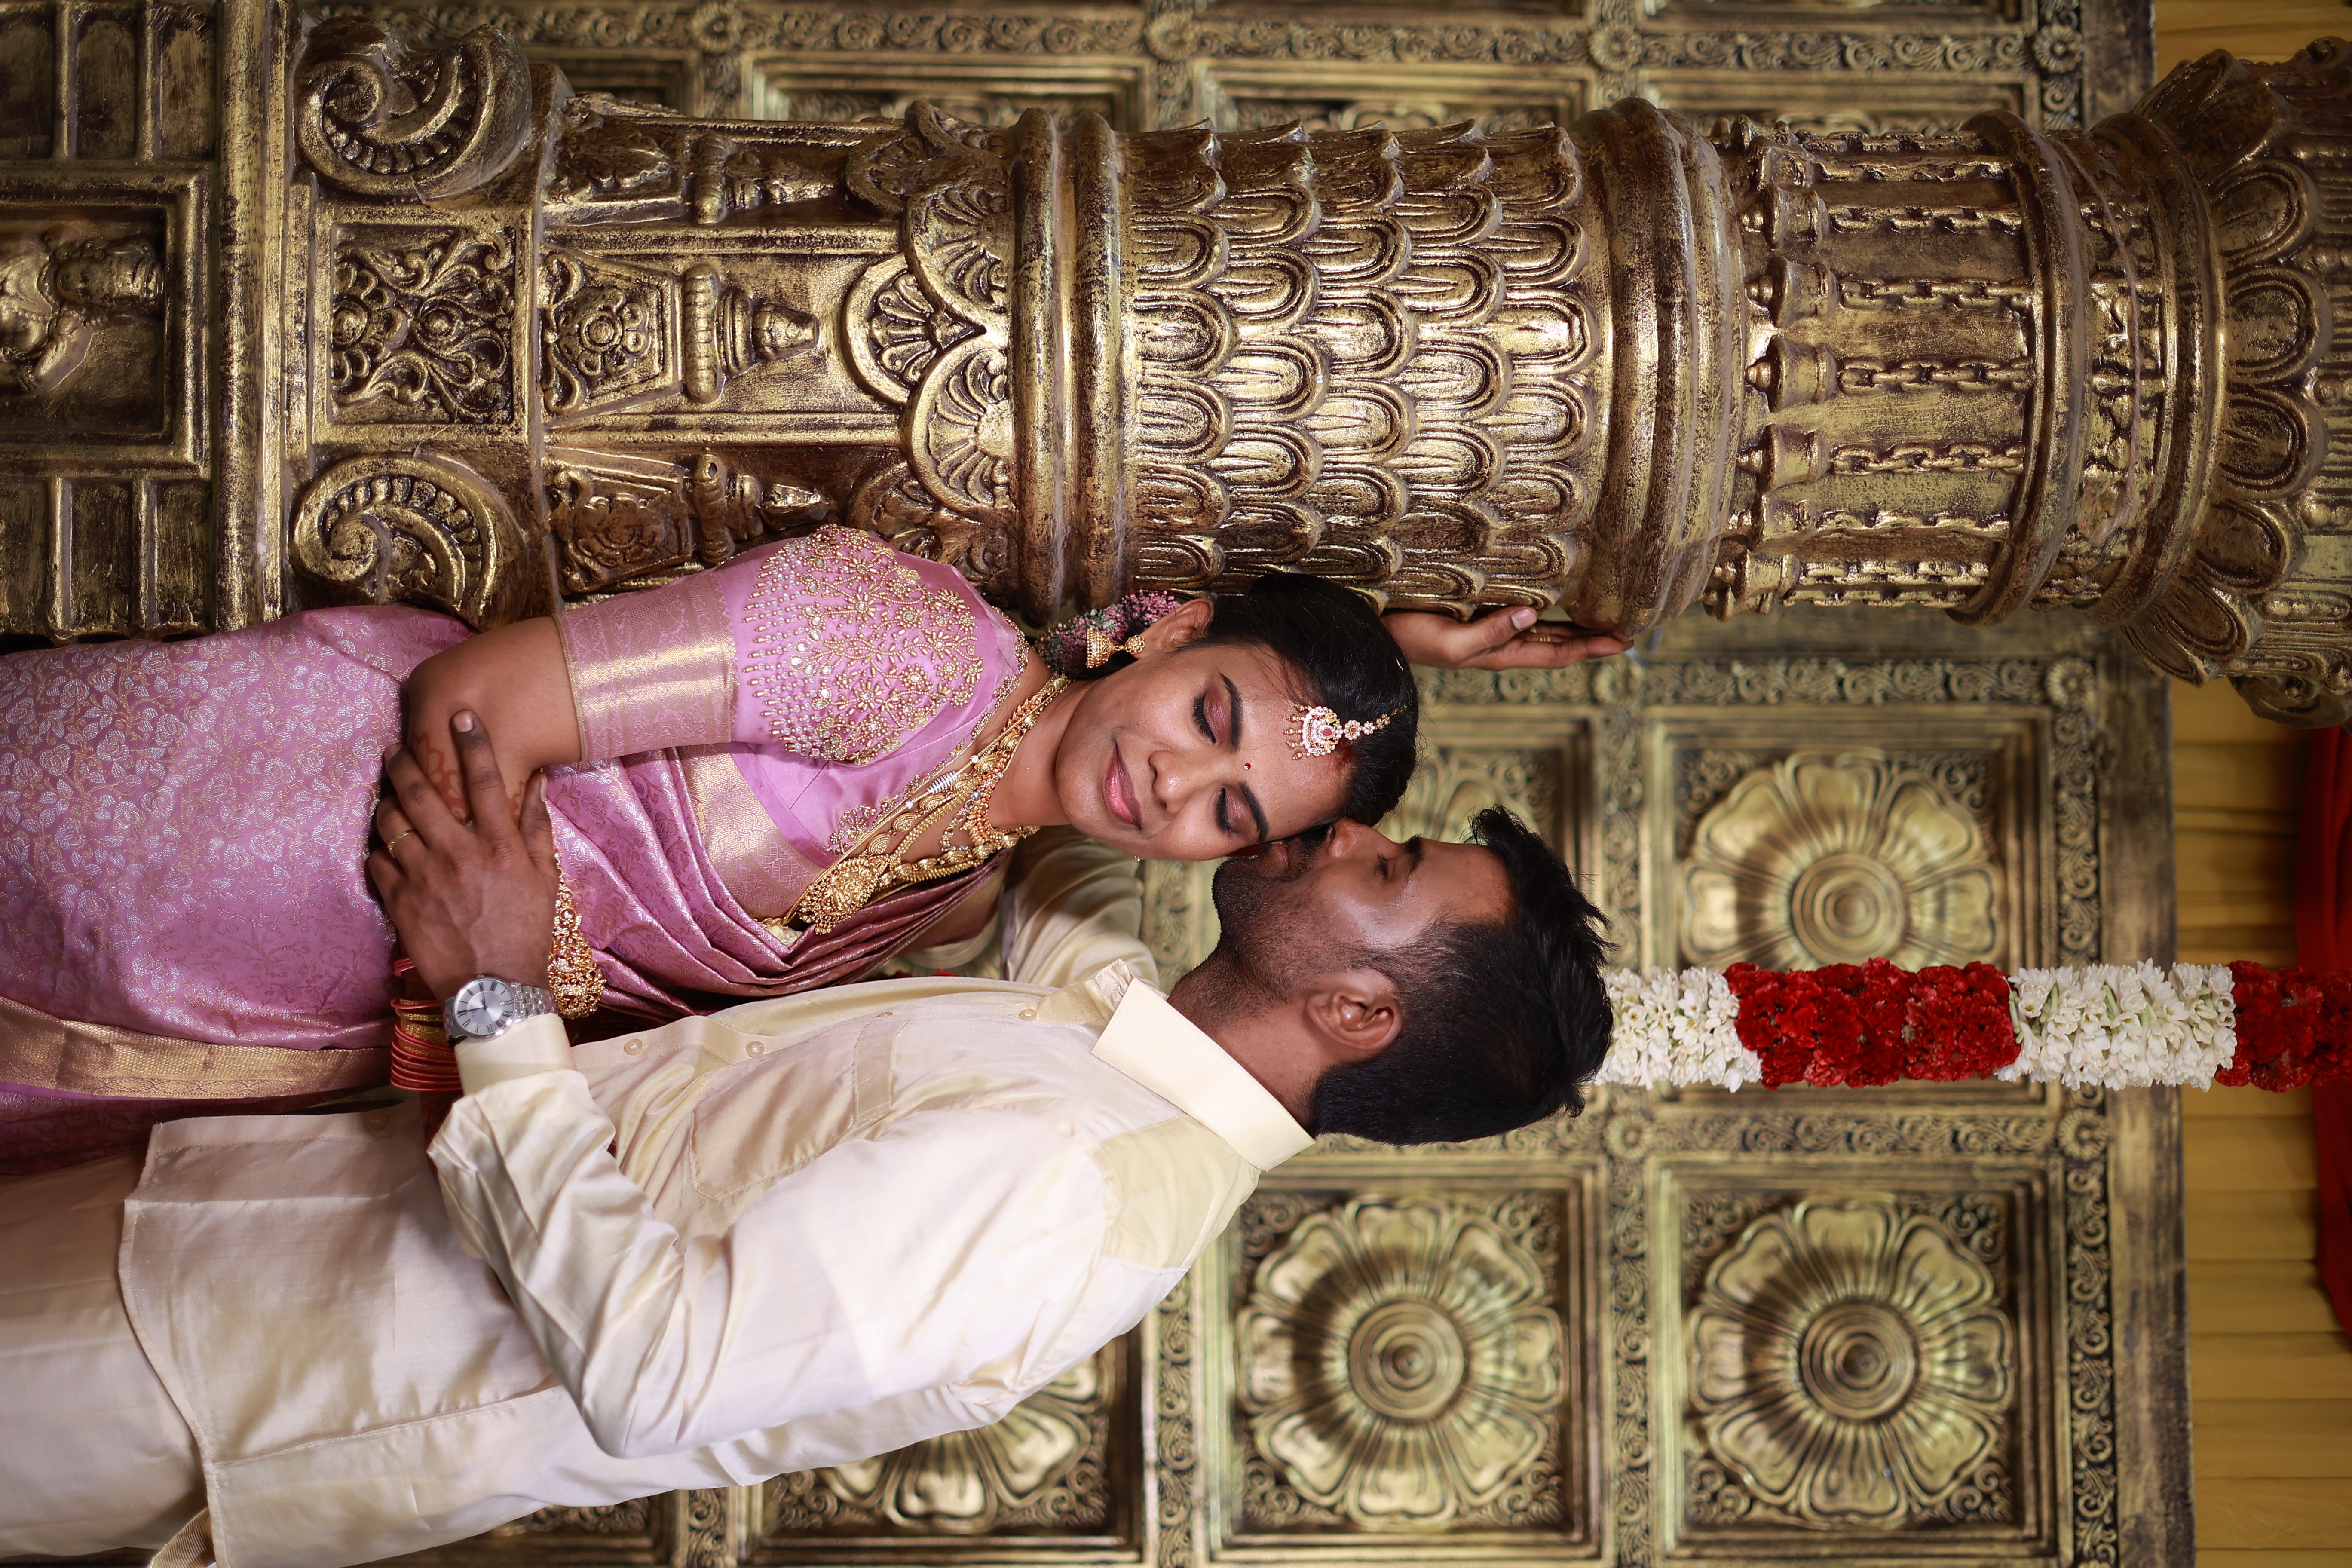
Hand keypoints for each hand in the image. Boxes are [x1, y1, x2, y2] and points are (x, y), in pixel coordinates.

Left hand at [369, 711, 557, 1001]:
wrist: (494, 988)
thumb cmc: (525, 932)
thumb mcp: (544, 878)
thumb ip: (536, 827)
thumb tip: (538, 781)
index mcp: (499, 846)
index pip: (486, 780)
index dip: (472, 742)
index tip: (460, 715)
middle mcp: (459, 854)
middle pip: (422, 791)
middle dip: (405, 761)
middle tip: (397, 748)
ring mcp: (424, 877)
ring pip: (391, 821)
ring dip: (385, 800)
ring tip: (386, 793)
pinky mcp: (399, 902)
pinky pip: (375, 860)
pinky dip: (376, 846)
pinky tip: (382, 842)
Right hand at [1383, 607, 1629, 670]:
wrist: (1372, 630)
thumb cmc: (1406, 638)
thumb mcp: (1450, 642)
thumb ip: (1491, 633)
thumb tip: (1533, 614)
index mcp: (1497, 654)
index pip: (1555, 655)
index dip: (1590, 649)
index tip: (1624, 641)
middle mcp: (1498, 643)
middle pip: (1555, 645)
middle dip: (1590, 641)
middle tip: (1627, 632)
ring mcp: (1487, 629)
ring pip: (1542, 633)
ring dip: (1572, 630)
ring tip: (1601, 620)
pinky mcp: (1474, 613)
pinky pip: (1521, 614)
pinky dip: (1546, 614)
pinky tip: (1554, 603)